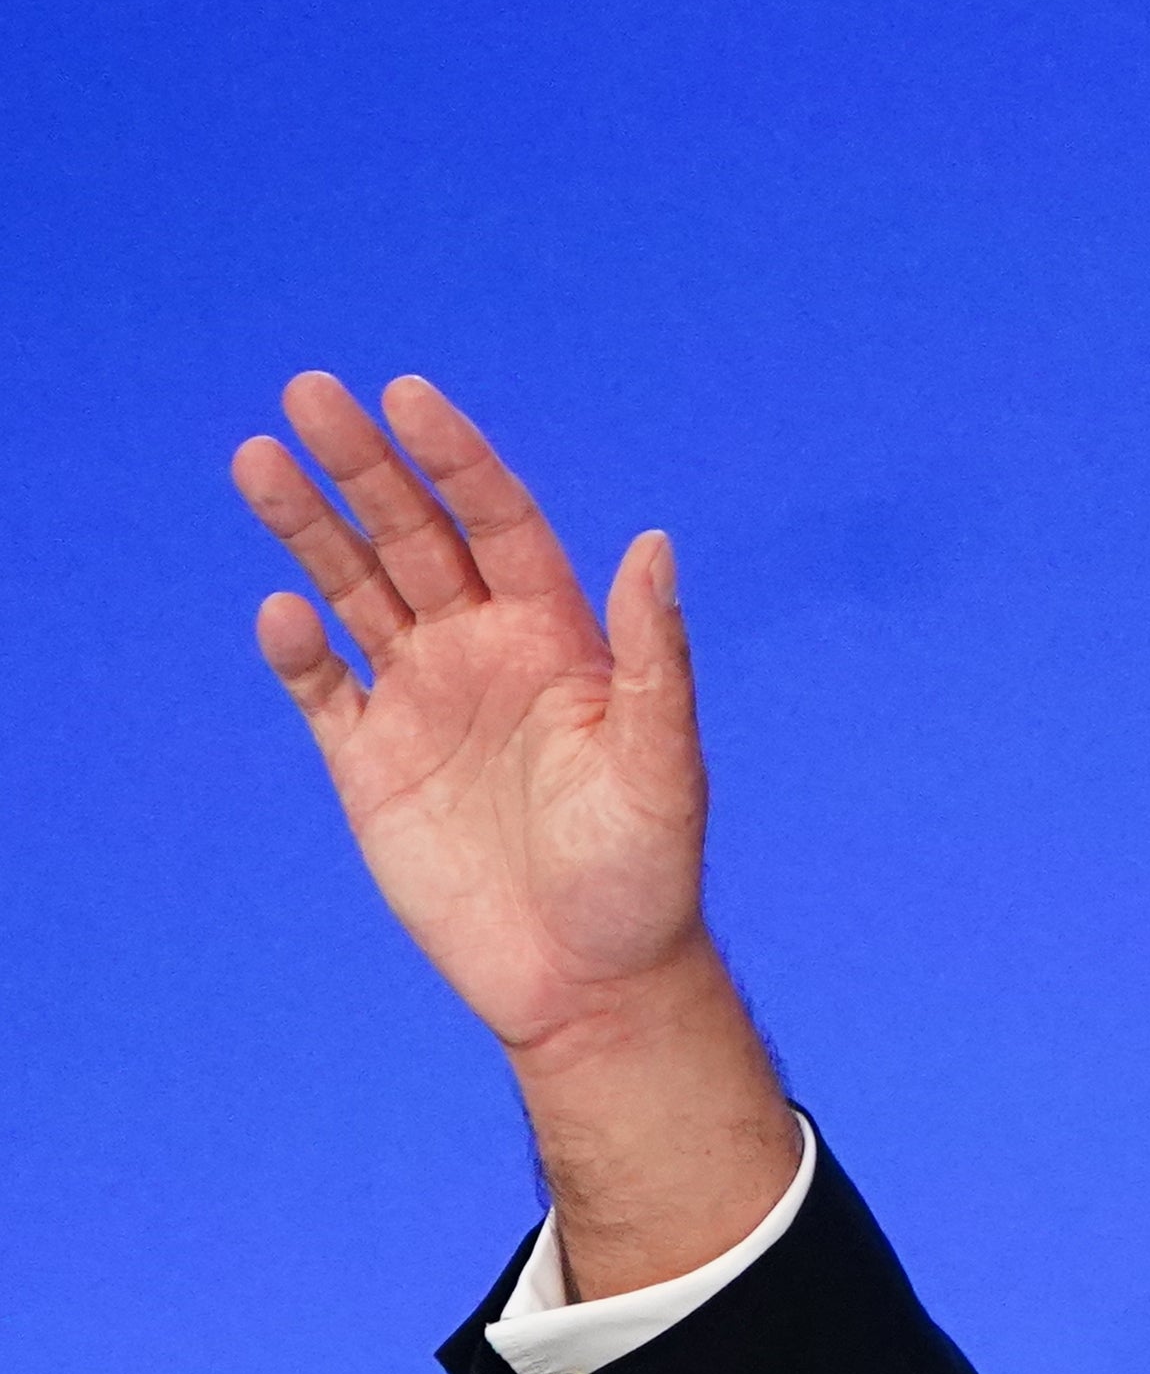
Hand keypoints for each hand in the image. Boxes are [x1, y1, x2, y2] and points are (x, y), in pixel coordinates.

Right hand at [235, 372, 792, 1289]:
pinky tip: (279, 611)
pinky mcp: (369, 764)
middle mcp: (482, 654)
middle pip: (411, 535)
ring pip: (353, 590)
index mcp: (556, 639)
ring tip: (260, 459)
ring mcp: (420, 703)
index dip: (454, 458)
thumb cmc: (646, 874)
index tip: (408, 396)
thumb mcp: (664, 765)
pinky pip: (321, 689)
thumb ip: (654, 658)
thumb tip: (654, 545)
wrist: (590, 981)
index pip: (496, 522)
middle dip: (361, 466)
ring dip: (308, 529)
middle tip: (308, 392)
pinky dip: (296, 650)